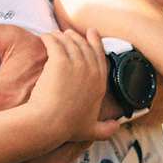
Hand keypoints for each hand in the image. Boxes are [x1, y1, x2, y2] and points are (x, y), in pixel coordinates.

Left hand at [23, 29, 122, 146]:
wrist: (50, 123)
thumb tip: (116, 126)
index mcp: (100, 84)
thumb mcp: (92, 130)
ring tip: (54, 36)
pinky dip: (50, 38)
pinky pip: (55, 42)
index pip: (100, 56)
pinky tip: (45, 37)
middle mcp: (91, 72)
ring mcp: (76, 65)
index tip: (92, 32)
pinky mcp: (60, 61)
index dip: (96, 42)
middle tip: (68, 33)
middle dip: (76, 36)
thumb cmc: (67, 128)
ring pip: (70, 41)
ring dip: (61, 36)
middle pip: (85, 45)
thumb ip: (106, 129)